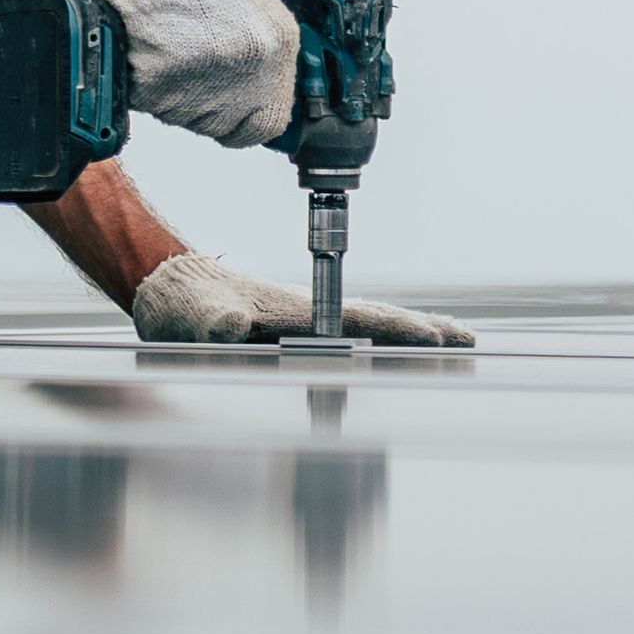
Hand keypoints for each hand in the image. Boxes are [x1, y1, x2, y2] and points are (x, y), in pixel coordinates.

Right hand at [84, 0, 298, 149]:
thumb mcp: (256, 12)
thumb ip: (265, 60)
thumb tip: (259, 97)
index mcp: (275, 49)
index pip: (270, 122)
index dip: (251, 120)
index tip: (239, 114)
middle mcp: (245, 70)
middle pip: (227, 125)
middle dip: (211, 106)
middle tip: (197, 75)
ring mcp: (202, 82)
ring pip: (189, 118)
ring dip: (180, 96)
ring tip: (175, 51)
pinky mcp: (160, 87)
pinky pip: (156, 106)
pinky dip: (152, 87)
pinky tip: (157, 52)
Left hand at [128, 249, 469, 347]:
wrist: (165, 282)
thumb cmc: (180, 301)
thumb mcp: (194, 315)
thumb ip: (212, 322)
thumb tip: (227, 327)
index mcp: (295, 311)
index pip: (358, 320)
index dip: (397, 330)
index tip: (436, 337)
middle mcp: (307, 314)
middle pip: (376, 321)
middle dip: (422, 330)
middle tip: (468, 340)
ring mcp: (301, 321)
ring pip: (365, 327)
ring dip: (407, 334)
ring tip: (448, 342)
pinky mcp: (289, 331)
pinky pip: (345, 337)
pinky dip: (379, 339)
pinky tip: (387, 352)